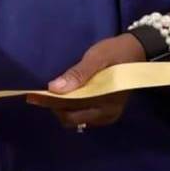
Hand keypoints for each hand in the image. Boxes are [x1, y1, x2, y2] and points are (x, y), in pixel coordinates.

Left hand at [26, 34, 144, 129]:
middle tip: (38, 93)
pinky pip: (82, 114)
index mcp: (106, 104)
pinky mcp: (105, 112)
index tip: (32, 96)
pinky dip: (70, 106)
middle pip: (71, 119)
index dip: (50, 104)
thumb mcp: (98, 58)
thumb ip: (78, 74)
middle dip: (54, 107)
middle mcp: (106, 115)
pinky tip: (64, 95)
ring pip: (75, 119)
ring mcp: (106, 115)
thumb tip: (54, 88)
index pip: (71, 111)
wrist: (138, 51)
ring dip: (61, 108)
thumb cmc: (117, 53)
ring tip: (49, 93)